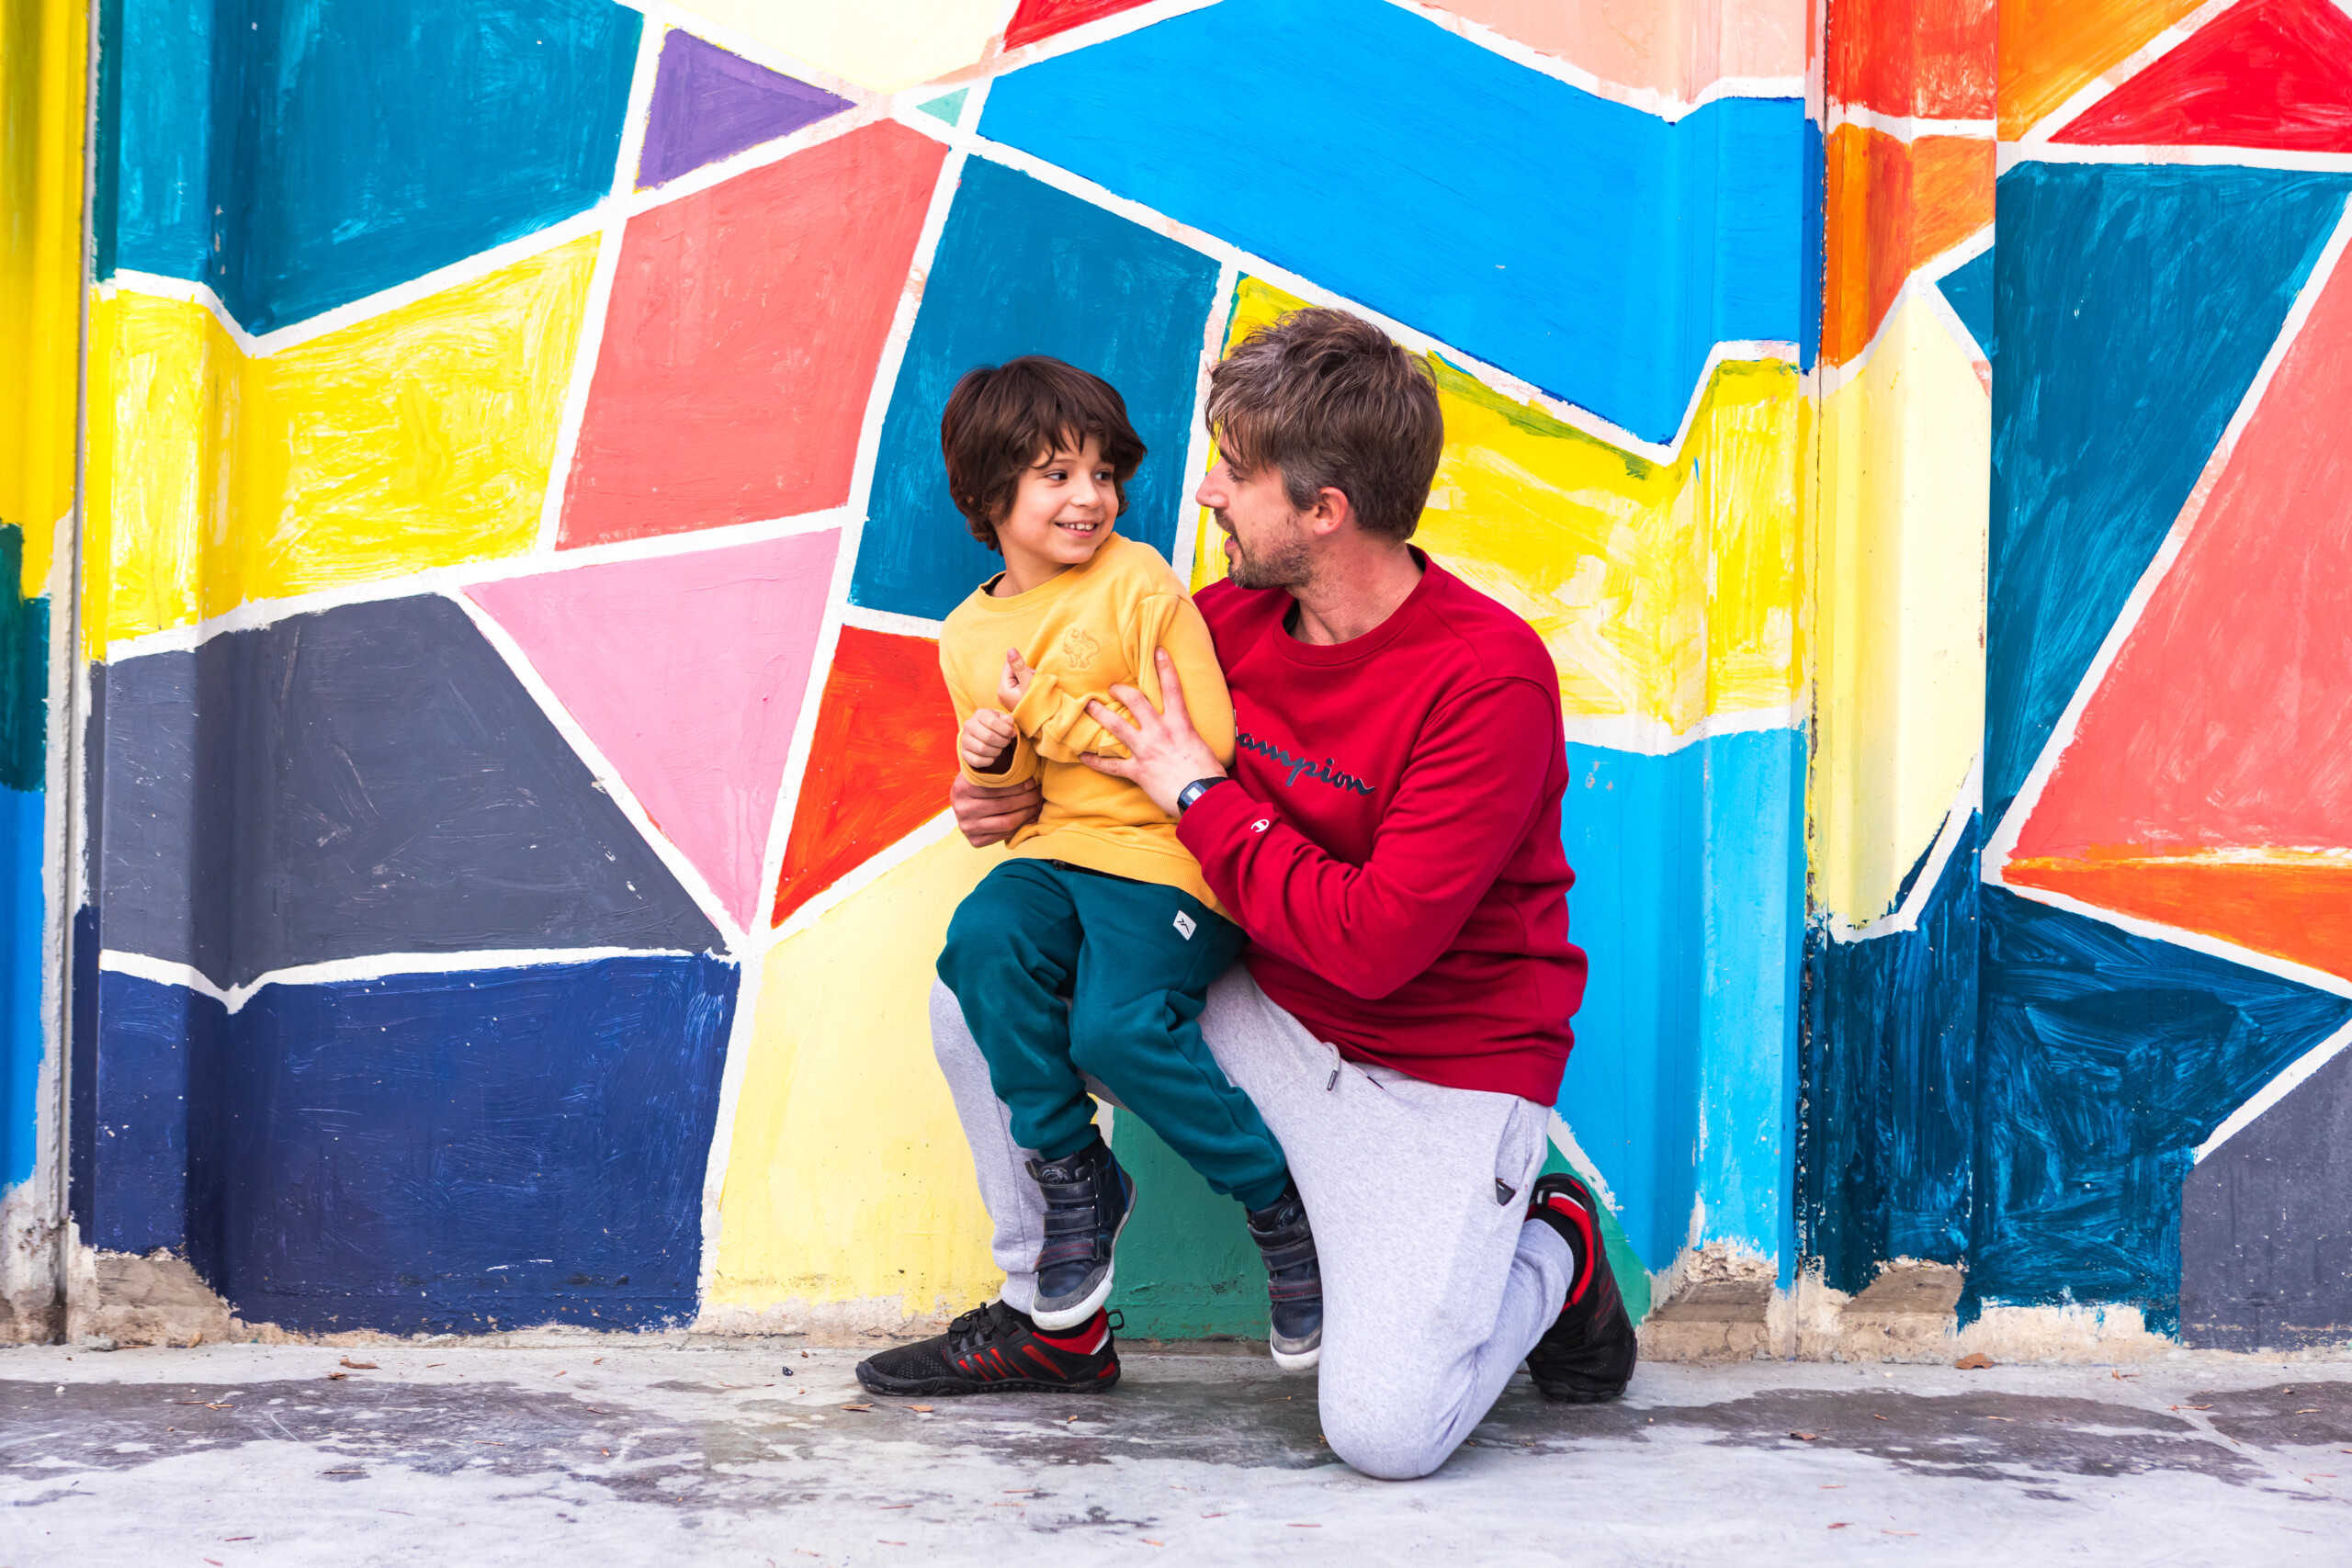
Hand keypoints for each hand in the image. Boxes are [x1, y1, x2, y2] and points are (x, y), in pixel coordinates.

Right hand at [949, 772, 1041, 847]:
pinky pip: (1004, 835)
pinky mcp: (974, 841)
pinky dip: (1020, 826)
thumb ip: (996, 771)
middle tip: (1039, 794)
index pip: (997, 788)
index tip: (1032, 783)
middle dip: (1027, 800)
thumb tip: (1025, 771)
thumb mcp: (980, 772)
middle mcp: (963, 809)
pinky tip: (1029, 817)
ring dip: (1027, 814)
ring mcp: (968, 827)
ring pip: (1007, 822)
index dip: (1019, 786)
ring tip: (1037, 805)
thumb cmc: (976, 784)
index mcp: (962, 788)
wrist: (961, 804)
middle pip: (1004, 806)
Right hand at [959, 708, 1017, 772]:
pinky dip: (989, 761)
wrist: (980, 733)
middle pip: (988, 736)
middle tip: (1006, 742)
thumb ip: (1008, 721)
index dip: (1006, 730)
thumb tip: (1011, 731)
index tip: (1012, 734)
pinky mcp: (964, 753)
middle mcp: (969, 725)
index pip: (993, 722)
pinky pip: (977, 761)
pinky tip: (992, 757)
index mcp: (979, 714)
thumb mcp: (1002, 719)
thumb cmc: (995, 726)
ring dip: (996, 751)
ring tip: (999, 749)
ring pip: (982, 749)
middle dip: (1002, 742)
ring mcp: (964, 739)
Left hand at [997, 647, 1034, 708]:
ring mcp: (1007, 698)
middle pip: (1012, 672)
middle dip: (1025, 673)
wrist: (1046, 722)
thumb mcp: (1029, 681)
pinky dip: (1028, 686)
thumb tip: (1010, 650)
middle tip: (1034, 685)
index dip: (1022, 667)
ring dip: (1028, 679)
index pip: (1009, 665)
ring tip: (1035, 690)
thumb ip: (1019, 665)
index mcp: (1002, 689)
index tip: (1031, 677)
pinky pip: (1019, 686)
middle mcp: (1002, 694)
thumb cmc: (1039, 702)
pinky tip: (1033, 694)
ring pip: (1017, 678)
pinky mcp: (1013, 700)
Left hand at [1080, 648, 1225, 815]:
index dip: (1165, 668)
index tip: (1157, 652)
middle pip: (1136, 702)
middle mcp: (1159, 732)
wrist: (1202, 796)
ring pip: (1117, 726)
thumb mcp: (1202, 746)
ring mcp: (1146, 751)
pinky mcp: (1138, 771)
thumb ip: (1190, 736)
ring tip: (1088, 707)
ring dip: (1101, 715)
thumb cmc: (1208, 774)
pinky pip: (1111, 765)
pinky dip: (1096, 761)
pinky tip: (1082, 756)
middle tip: (1111, 687)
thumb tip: (1187, 736)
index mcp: (1180, 724)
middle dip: (1121, 691)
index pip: (1172, 689)